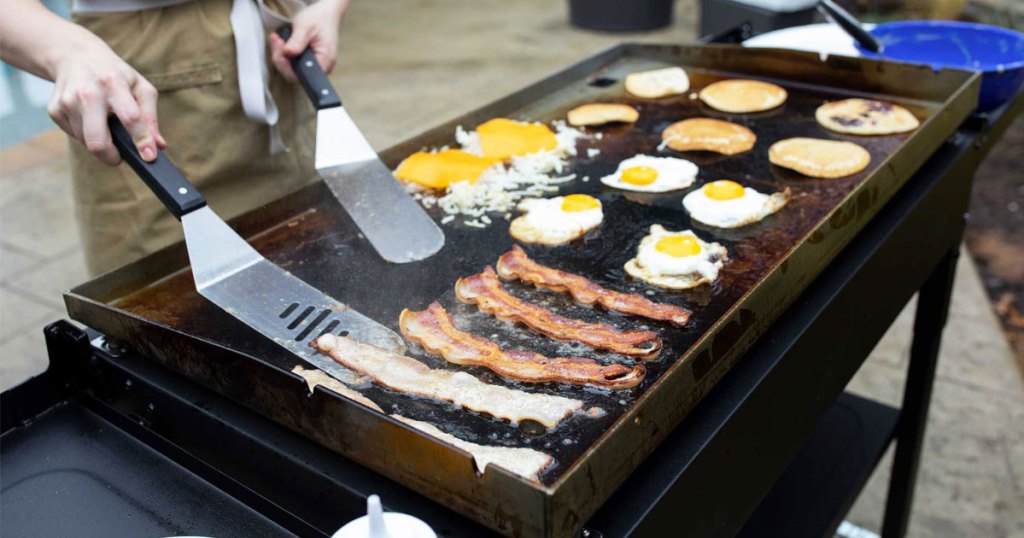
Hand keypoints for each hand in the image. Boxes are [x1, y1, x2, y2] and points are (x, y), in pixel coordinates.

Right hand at [0, 0, 164, 165]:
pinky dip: (85, 134)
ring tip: (105, 125)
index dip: (141, 140)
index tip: (149, 157)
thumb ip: (150, 117)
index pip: (130, 117)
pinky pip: (74, 135)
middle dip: (111, 157)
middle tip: (121, 156)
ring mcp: (67, 101)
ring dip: (100, 142)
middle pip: (97, 140)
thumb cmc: (115, 74)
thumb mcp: (140, 87)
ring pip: (86, 142)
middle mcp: (88, 92)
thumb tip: (158, 146)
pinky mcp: (54, 110)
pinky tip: (89, 118)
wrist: (75, 55)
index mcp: (113, 83)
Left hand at [269, 0, 350, 82]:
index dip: (286, 66)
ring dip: (281, 55)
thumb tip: (288, 53)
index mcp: (325, 61)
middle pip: (294, 74)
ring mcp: (316, 66)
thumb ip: (297, 41)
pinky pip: (294, 64)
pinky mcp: (310, 62)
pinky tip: (283, 42)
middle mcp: (322, 67)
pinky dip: (285, 54)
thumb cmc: (319, 19)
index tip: (281, 49)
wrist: (325, 14)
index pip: (301, 76)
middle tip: (277, 41)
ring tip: (278, 39)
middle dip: (281, 59)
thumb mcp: (305, 27)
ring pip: (292, 70)